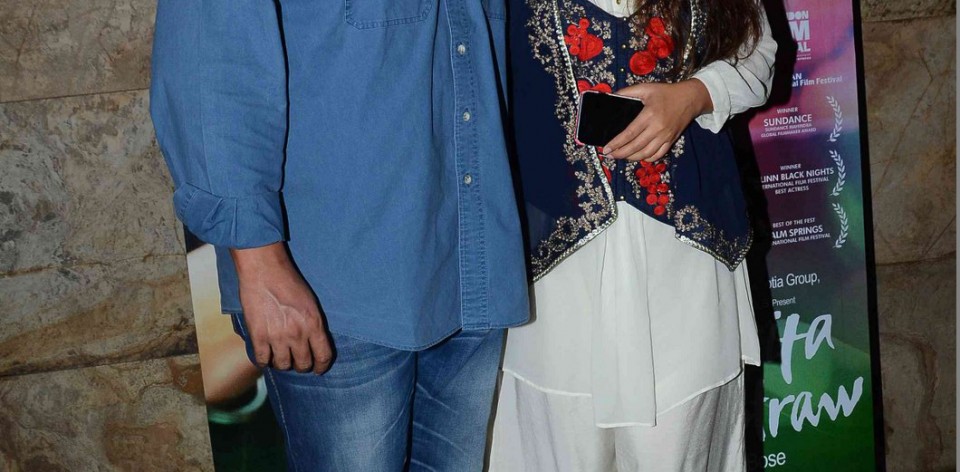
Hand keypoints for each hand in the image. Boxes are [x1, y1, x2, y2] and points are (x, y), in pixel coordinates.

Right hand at [231, 242, 332, 373]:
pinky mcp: (258, 336)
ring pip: (283, 365)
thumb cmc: (289, 282)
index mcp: (314, 324)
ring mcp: (277, 337)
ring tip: (280, 356)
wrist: (264, 271)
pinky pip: (263, 360)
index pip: (324, 356)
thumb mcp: (311, 303)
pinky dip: (265, 361)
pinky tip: (266, 355)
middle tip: (297, 361)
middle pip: (303, 364)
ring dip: (283, 363)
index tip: (318, 369)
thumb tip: (314, 343)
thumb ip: (314, 325)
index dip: (321, 367)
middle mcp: (298, 334)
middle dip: (302, 365)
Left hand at [602, 79, 712, 161]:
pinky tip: (638, 157)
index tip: (606, 149)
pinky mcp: (671, 141)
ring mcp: (665, 137)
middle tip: (609, 155)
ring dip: (631, 158)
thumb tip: (611, 96)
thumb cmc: (667, 93)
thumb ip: (628, 92)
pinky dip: (646, 159)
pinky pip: (658, 155)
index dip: (616, 143)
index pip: (629, 133)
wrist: (690, 98)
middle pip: (635, 147)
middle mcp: (657, 128)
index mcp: (649, 115)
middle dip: (620, 153)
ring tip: (620, 156)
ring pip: (646, 154)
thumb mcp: (647, 88)